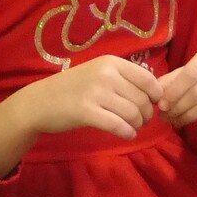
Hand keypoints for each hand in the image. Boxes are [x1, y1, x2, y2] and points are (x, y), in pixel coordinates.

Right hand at [0, 56, 163, 171]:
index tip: (154, 105)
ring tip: (133, 128)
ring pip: (132, 113)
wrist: (39, 102)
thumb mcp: (99, 73)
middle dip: (147, 114)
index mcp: (111, 62)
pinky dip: (127, 132)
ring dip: (137, 125)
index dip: (156, 95)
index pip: (147, 79)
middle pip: (141, 99)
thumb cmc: (73, 89)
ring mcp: (95, 92)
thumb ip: (123, 79)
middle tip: (142, 121)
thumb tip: (155, 92)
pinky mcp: (86, 112)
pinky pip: (117, 125)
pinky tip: (126, 134)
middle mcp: (106, 74)